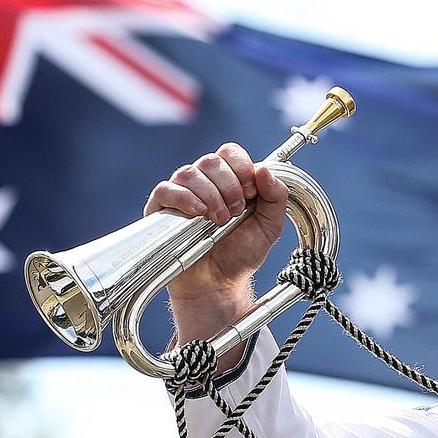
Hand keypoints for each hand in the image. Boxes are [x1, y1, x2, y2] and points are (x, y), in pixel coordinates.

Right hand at [144, 143, 288, 302]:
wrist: (218, 284)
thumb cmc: (240, 255)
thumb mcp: (269, 227)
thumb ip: (276, 197)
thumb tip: (264, 169)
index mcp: (229, 180)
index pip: (231, 153)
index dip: (242, 168)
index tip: (250, 193)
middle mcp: (204, 182)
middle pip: (211, 160)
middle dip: (229, 186)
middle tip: (236, 212)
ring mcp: (181, 194)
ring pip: (189, 172)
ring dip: (210, 195)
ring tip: (219, 220)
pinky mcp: (161, 209)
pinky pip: (166, 189)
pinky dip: (184, 198)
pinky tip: (198, 213)